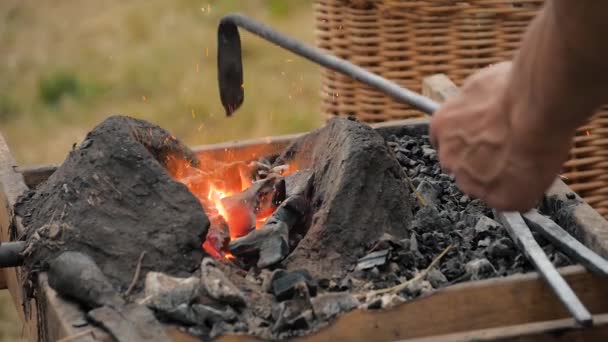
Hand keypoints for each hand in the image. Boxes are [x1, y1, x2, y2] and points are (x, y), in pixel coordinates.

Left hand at [429, 62, 573, 210]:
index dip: (467, 144)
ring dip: (501, 178)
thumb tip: (482, 103)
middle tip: (509, 151)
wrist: (533, 108)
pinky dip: (524, 191)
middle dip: (482, 164)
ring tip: (526, 159)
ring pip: (485, 187)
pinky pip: (512, 200)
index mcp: (441, 127)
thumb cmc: (512, 90)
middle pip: (463, 168)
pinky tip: (534, 172)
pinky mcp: (499, 200)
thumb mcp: (481, 84)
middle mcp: (449, 159)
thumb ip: (474, 104)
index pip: (446, 143)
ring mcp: (471, 182)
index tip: (482, 142)